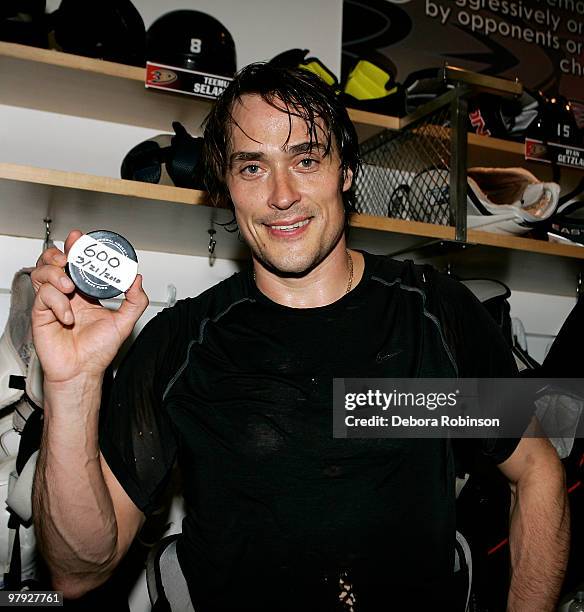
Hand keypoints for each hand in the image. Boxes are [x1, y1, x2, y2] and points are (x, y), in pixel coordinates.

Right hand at [31, 230, 148, 383]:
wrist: (83, 371)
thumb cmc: (98, 351)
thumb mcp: (124, 322)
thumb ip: (136, 301)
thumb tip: (137, 279)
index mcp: (86, 293)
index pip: (79, 264)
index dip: (78, 248)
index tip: (82, 238)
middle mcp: (68, 294)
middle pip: (54, 262)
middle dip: (60, 253)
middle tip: (69, 256)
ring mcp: (53, 302)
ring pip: (43, 273)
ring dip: (55, 274)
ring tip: (69, 287)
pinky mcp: (42, 313)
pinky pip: (43, 296)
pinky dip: (57, 302)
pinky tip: (68, 316)